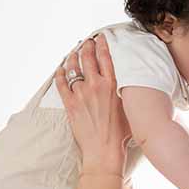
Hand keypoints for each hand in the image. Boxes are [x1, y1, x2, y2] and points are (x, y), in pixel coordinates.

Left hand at [55, 35, 131, 175]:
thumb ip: (124, 93)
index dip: (102, 45)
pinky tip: (60, 69)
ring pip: (72, 68)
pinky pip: (61, 83)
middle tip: (86, 42)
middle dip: (86, 47)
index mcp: (112, 86)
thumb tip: (124, 86)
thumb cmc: (120, 135)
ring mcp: (80, 94)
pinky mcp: (70, 104)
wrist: (104, 150)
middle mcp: (95, 86)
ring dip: (72, 57)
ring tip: (73, 53)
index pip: (105, 58)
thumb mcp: (129, 109)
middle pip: (87, 58)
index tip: (100, 38)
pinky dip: (60, 74)